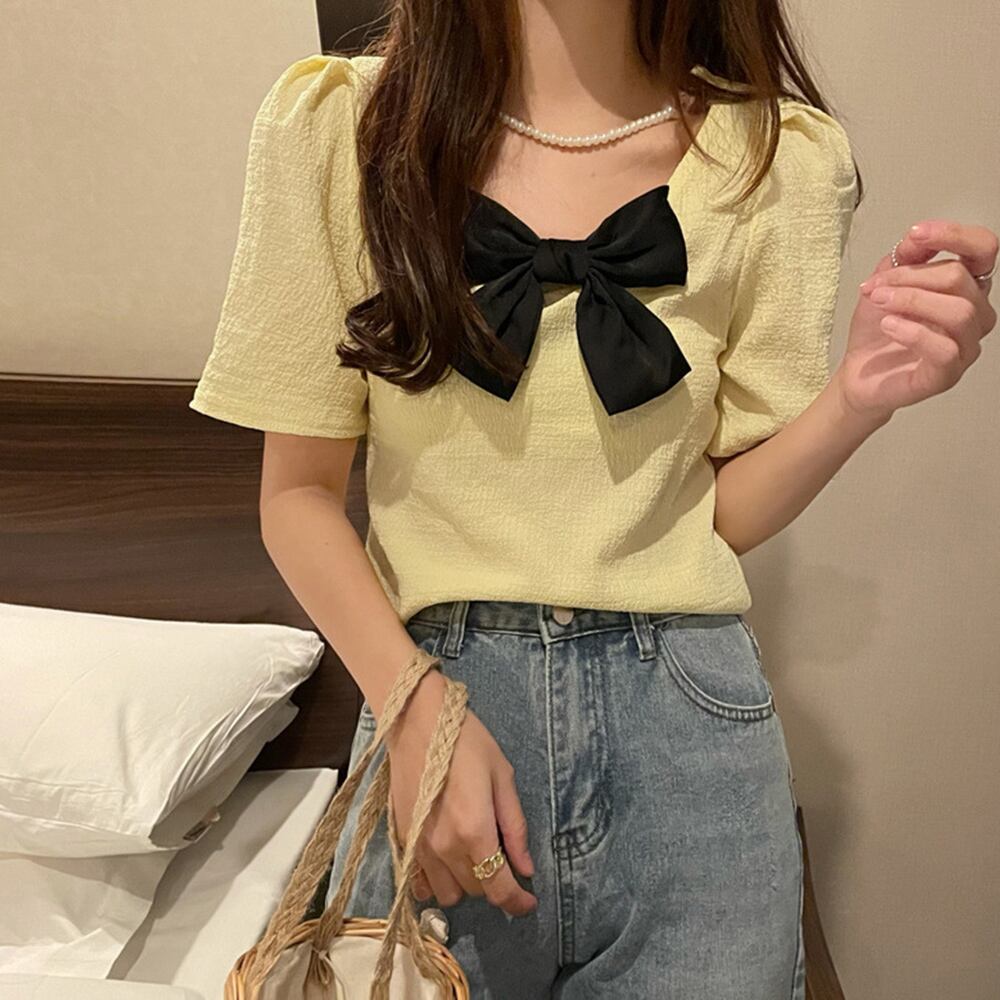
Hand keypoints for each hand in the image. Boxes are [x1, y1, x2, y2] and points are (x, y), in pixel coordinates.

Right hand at [385, 669, 537, 916]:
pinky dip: (434, 881)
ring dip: (464, 883)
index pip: (499, 888)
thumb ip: (515, 827)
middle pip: (475, 891)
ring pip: (446, 894)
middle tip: (500, 855)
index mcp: (475, 831)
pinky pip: (418, 882)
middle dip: (493, 882)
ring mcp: (419, 846)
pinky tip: (444, 859)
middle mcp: (445, 847)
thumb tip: (526, 867)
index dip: (518, 902)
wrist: (417, 721)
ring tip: (472, 855)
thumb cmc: (466, 741)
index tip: (528, 902)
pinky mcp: (401, 839)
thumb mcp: (502, 777)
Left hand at [835, 219, 995, 421]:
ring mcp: (965, 347)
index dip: (955, 235)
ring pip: (959, 311)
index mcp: (966, 287)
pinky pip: (945, 348)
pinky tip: (889, 326)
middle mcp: (974, 315)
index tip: (916, 233)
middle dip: (909, 276)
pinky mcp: (948, 375)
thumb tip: (919, 235)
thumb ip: (906, 256)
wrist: (857, 373)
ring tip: (880, 302)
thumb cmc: (877, 330)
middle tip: (876, 287)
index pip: (984, 249)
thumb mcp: (885, 282)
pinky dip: (912, 332)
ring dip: (911, 300)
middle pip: (959, 278)